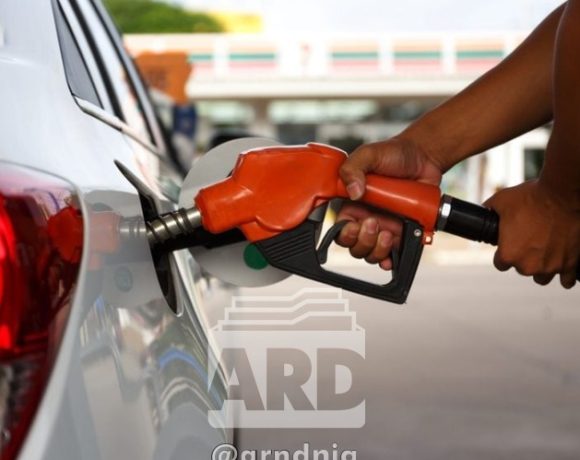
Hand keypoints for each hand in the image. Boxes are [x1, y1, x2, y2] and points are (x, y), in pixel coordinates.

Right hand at [336, 137, 442, 268]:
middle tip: (374, 223)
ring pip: (373, 254)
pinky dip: (391, 258)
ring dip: (377, 250)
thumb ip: (352, 169)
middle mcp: (366, 219)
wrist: (424, 156)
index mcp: (352, 205)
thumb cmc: (393, 154)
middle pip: (355, 247)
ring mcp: (385, 227)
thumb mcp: (368, 154)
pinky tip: (393, 251)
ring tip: (388, 232)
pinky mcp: (403, 232)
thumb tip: (353, 193)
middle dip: (363, 242)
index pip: (340, 230)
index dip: (345, 234)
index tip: (355, 225)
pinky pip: (394, 254)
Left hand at [484, 180, 579, 287]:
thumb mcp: (501, 201)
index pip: (500, 264)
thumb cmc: (531, 198)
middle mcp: (528, 266)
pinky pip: (566, 280)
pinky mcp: (569, 264)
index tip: (510, 244)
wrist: (562, 195)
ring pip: (542, 277)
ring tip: (544, 252)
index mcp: (508, 255)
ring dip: (541, 267)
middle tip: (530, 240)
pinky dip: (564, 273)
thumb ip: (489, 210)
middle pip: (522, 269)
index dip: (504, 252)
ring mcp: (550, 267)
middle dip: (524, 257)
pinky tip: (561, 264)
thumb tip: (483, 210)